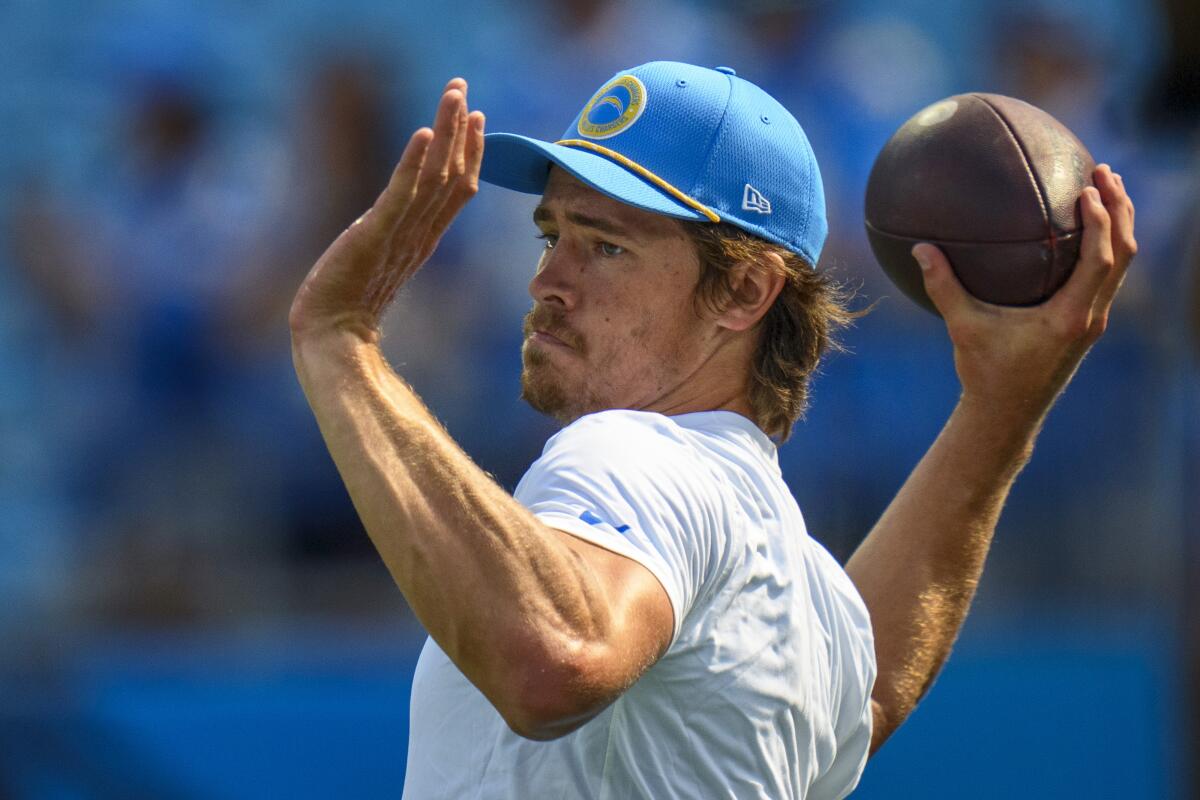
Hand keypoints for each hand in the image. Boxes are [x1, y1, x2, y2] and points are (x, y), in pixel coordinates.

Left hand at [288, 78, 484, 342]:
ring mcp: (400, 235)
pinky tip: (423, 134)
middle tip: (462, 88)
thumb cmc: (345, 311)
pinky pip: (401, 194)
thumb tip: (388, 233)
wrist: (331, 338)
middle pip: (453, 174)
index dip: (470, 152)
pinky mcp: (375, 236)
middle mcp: (420, 234)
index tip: (477, 118)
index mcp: (423, 240)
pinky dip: (414, 163)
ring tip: (455, 95)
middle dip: (460, 129)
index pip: (456, 189)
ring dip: (446, 131)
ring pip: (435, 175)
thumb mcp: (375, 266)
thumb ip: (389, 244)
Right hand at [912, 164, 1136, 426]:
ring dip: (1118, 226)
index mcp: (1070, 317)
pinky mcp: (1086, 325)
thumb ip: (943, 287)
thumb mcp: (962, 328)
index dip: (1101, 221)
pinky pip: (1106, 277)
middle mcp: (1091, 317)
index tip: (1088, 189)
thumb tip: (920, 248)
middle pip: (1124, 254)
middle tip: (1105, 172)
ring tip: (1105, 191)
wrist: (1007, 414)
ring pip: (1121, 265)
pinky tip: (1084, 231)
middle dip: (1120, 210)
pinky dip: (1104, 247)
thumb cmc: (985, 373)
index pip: (1100, 260)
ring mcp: (1092, 322)